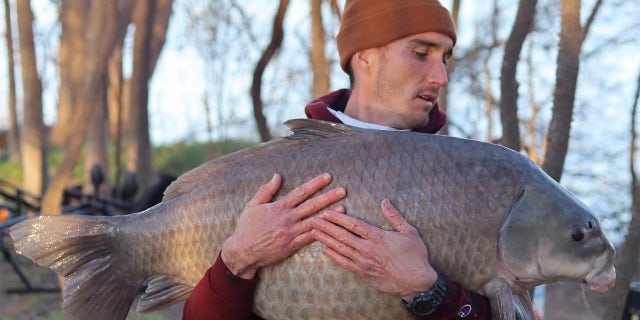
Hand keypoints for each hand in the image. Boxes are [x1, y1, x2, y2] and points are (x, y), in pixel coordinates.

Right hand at [221, 173, 345, 279]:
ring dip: (329, 215)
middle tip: (343, 190)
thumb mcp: (252, 205)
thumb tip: (277, 176)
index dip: (315, 183)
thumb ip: (266, 190)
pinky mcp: (291, 245)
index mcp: (279, 207)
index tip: (328, 177)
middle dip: (328, 196)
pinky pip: (309, 238)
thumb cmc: (246, 228)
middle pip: (312, 205)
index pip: (301, 192)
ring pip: (314, 221)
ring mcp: (290, 232)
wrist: (242, 251)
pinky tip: (332, 229)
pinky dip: (322, 233)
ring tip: (344, 209)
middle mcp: (287, 218)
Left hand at [311, 199, 436, 300]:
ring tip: (314, 232)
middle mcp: (368, 249)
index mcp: (378, 237)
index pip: (354, 224)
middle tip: (313, 219)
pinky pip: (345, 263)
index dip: (339, 218)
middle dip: (326, 226)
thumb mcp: (409, 232)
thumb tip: (385, 202)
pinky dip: (334, 256)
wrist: (416, 282)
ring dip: (326, 239)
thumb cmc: (415, 257)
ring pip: (341, 248)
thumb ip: (395, 217)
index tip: (327, 212)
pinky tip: (325, 250)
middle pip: (342, 235)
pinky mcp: (363, 273)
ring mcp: (364, 262)